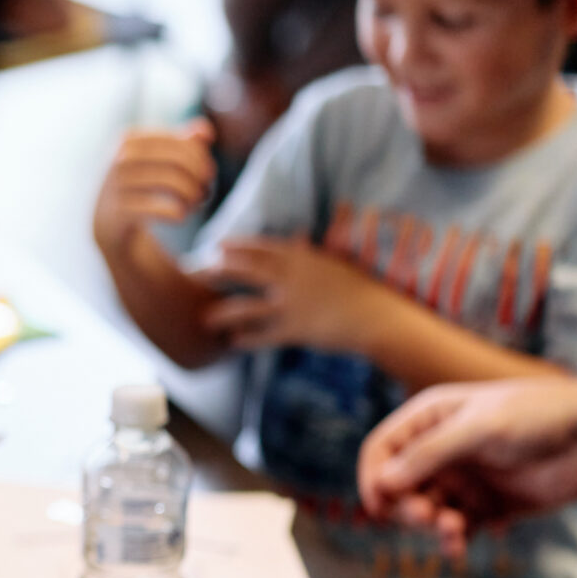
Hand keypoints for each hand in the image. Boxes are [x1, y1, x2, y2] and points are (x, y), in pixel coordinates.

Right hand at [92, 120, 215, 254]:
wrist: (106, 220)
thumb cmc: (137, 183)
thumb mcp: (155, 158)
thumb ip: (182, 141)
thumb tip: (206, 131)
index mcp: (131, 139)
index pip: (180, 142)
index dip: (201, 158)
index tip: (208, 174)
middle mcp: (121, 159)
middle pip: (179, 161)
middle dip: (200, 178)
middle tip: (205, 192)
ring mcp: (119, 185)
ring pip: (175, 185)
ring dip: (193, 196)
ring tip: (195, 203)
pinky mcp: (121, 211)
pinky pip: (165, 209)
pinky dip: (180, 213)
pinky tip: (180, 216)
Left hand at [194, 236, 395, 351]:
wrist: (379, 316)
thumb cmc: (360, 289)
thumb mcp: (334, 264)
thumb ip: (310, 253)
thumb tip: (298, 236)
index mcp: (303, 259)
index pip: (262, 247)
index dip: (237, 245)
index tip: (217, 244)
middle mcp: (292, 278)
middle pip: (247, 270)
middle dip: (219, 269)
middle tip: (197, 271)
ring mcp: (292, 304)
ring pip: (247, 306)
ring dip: (224, 312)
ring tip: (205, 318)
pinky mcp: (295, 329)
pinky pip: (263, 336)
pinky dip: (246, 339)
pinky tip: (233, 342)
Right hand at [359, 378, 576, 559]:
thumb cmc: (541, 415)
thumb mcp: (480, 427)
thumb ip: (429, 454)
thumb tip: (382, 482)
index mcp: (431, 420)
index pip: (382, 450)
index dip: (372, 478)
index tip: (379, 506)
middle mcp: (441, 451)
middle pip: (398, 487)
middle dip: (405, 506)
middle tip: (426, 517)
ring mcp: (463, 479)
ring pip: (424, 511)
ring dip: (430, 526)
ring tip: (453, 530)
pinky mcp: (484, 506)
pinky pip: (454, 528)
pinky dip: (451, 539)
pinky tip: (460, 544)